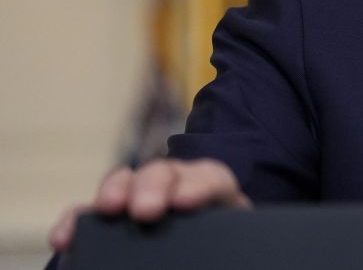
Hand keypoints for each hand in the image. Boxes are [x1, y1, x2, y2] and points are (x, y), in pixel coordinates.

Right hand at [48, 158, 250, 252]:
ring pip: (125, 182)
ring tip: (108, 210)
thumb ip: (220, 249)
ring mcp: (139, 196)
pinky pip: (87, 214)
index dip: (199, 186)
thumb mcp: (226, 245)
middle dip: (153, 186)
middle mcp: (175, 185)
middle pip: (164, 173)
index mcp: (213, 192)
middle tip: (145, 210)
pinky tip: (64, 239)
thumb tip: (209, 262)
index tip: (185, 202)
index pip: (211, 179)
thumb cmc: (219, 246)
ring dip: (114, 192)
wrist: (211, 248)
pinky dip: (75, 222)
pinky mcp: (110, 217)